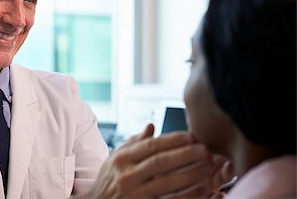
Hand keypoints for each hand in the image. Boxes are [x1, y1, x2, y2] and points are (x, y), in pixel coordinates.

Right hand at [77, 124, 221, 198]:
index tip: (190, 136)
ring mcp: (135, 194)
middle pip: (161, 163)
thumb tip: (152, 126)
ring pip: (168, 183)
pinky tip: (202, 191)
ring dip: (191, 175)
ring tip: (208, 168)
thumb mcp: (115, 157)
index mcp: (121, 159)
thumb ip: (135, 142)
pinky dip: (188, 196)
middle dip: (185, 155)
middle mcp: (126, 176)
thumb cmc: (109, 179)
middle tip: (205, 149)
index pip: (150, 146)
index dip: (172, 140)